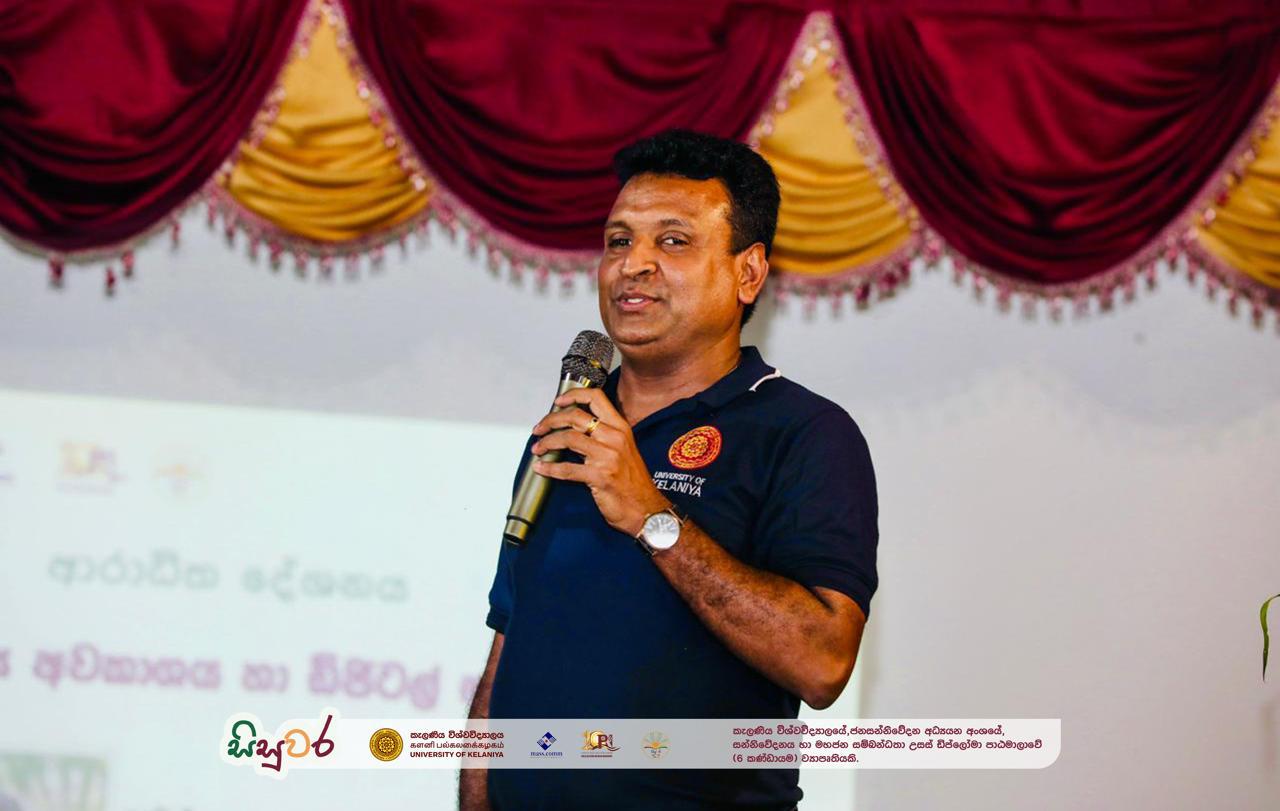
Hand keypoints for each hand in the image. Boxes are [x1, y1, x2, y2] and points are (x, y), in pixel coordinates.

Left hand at [530, 388, 669, 535]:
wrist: (646, 510)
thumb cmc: (634, 483)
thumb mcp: (624, 450)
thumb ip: (604, 436)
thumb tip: (575, 428)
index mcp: (621, 428)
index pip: (596, 398)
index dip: (573, 395)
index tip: (558, 402)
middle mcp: (614, 438)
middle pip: (575, 416)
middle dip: (551, 420)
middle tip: (540, 428)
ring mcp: (608, 457)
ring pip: (568, 438)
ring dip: (547, 442)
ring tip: (538, 448)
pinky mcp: (600, 477)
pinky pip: (567, 469)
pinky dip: (550, 468)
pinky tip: (541, 468)